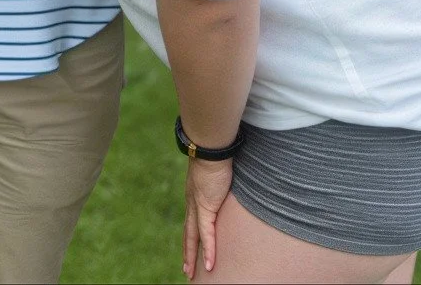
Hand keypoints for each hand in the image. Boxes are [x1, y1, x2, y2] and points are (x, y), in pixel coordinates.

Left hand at [182, 156, 234, 279]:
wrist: (211, 148)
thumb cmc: (218, 157)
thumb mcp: (221, 176)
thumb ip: (224, 186)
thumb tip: (234, 186)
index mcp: (194, 197)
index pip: (191, 223)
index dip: (189, 238)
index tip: (188, 251)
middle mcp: (192, 204)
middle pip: (188, 234)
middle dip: (187, 253)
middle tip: (186, 270)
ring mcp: (197, 206)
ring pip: (193, 238)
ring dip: (192, 256)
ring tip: (192, 273)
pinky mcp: (205, 206)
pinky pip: (206, 233)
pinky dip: (207, 249)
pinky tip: (208, 264)